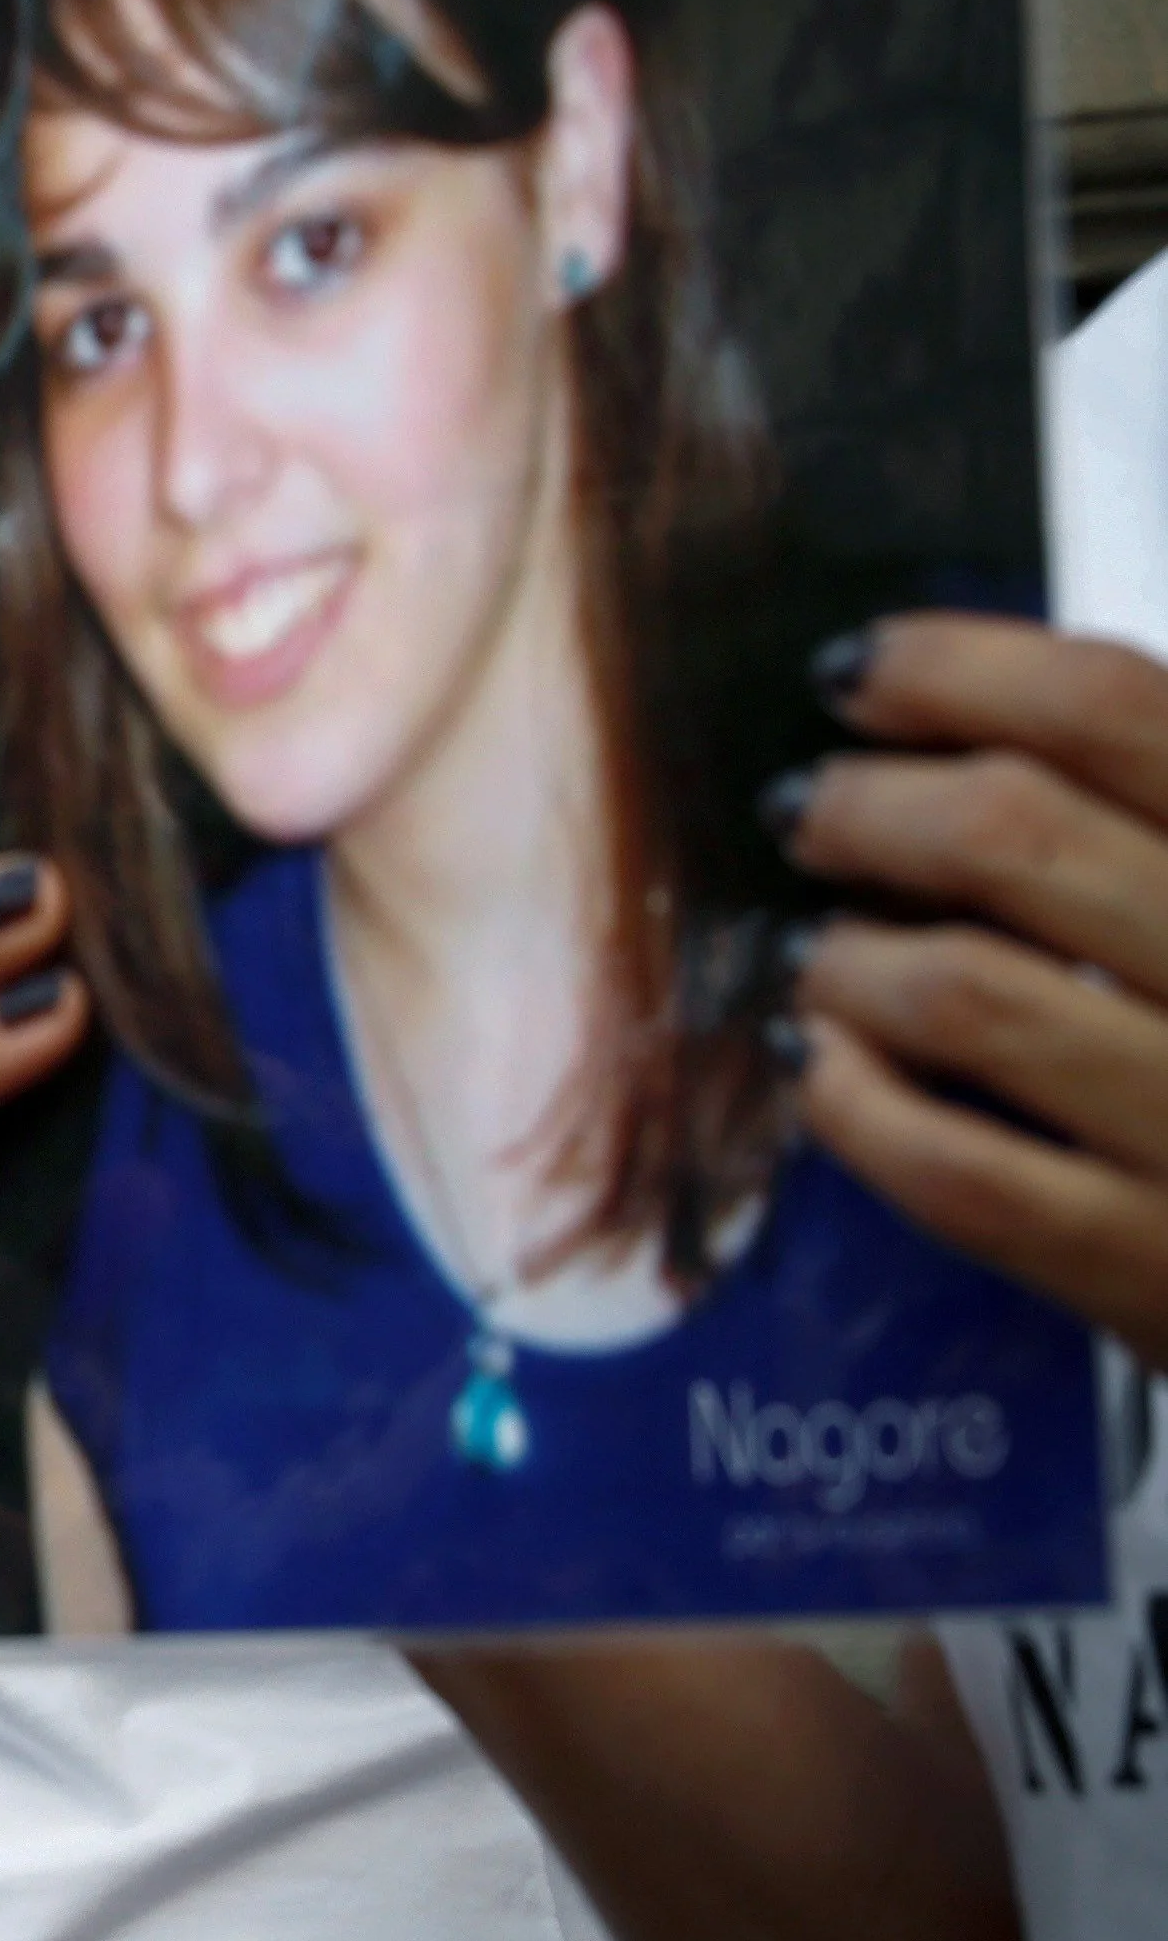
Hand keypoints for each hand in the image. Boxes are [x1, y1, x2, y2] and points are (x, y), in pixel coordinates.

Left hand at [779, 614, 1167, 1366]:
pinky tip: (825, 1061)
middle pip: (1013, 830)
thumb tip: (961, 711)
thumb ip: (1144, 810)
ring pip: (963, 991)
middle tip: (808, 810)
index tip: (855, 673)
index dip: (956, 669)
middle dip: (868, 806)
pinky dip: (853, 1100)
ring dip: (847, 956)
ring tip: (824, 951)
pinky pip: (957, 1168)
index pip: (1116, 706)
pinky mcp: (1157, 1270)